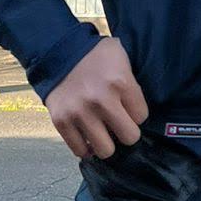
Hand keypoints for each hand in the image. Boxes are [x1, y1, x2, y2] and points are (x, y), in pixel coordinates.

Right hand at [44, 36, 148, 158]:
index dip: (136, 113)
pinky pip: (79, 150)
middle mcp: (101, 101)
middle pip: (129, 137)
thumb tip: (138, 111)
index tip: (129, 108)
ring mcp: (80, 113)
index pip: (142, 116)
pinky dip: (85, 147)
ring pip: (105, 150)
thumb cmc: (95, 54)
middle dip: (126, 132)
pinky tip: (87, 136)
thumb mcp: (122, 58)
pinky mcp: (61, 121)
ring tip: (103, 132)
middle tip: (119, 124)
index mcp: (120, 83)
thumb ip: (132, 83)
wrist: (58, 50)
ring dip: (106, 142)